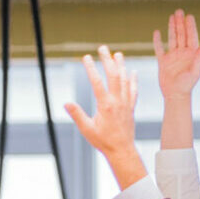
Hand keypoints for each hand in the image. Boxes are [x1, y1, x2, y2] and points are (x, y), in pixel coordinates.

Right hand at [64, 46, 138, 160]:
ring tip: (117, 54)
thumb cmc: (103, 141)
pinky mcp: (131, 108)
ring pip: (125, 80)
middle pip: (114, 75)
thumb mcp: (87, 129)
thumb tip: (66, 103)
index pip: (97, 82)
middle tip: (102, 48)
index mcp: (105, 105)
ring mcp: (126, 103)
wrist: (122, 150)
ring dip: (121, 66)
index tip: (86, 57)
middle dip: (107, 60)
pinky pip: (133, 90)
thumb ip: (77, 115)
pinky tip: (132, 72)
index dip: (91, 68)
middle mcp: (117, 101)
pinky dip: (133, 80)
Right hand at [154, 9, 199, 100]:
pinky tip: (157, 32)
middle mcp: (182, 53)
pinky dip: (158, 41)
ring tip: (172, 16)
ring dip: (172, 27)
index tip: (189, 16)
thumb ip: (199, 59)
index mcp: (192, 54)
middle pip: (181, 35)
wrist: (175, 95)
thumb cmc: (187, 85)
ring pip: (172, 38)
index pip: (191, 37)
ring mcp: (173, 56)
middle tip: (179, 11)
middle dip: (180, 23)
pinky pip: (159, 49)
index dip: (190, 26)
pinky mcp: (163, 61)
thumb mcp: (195, 72)